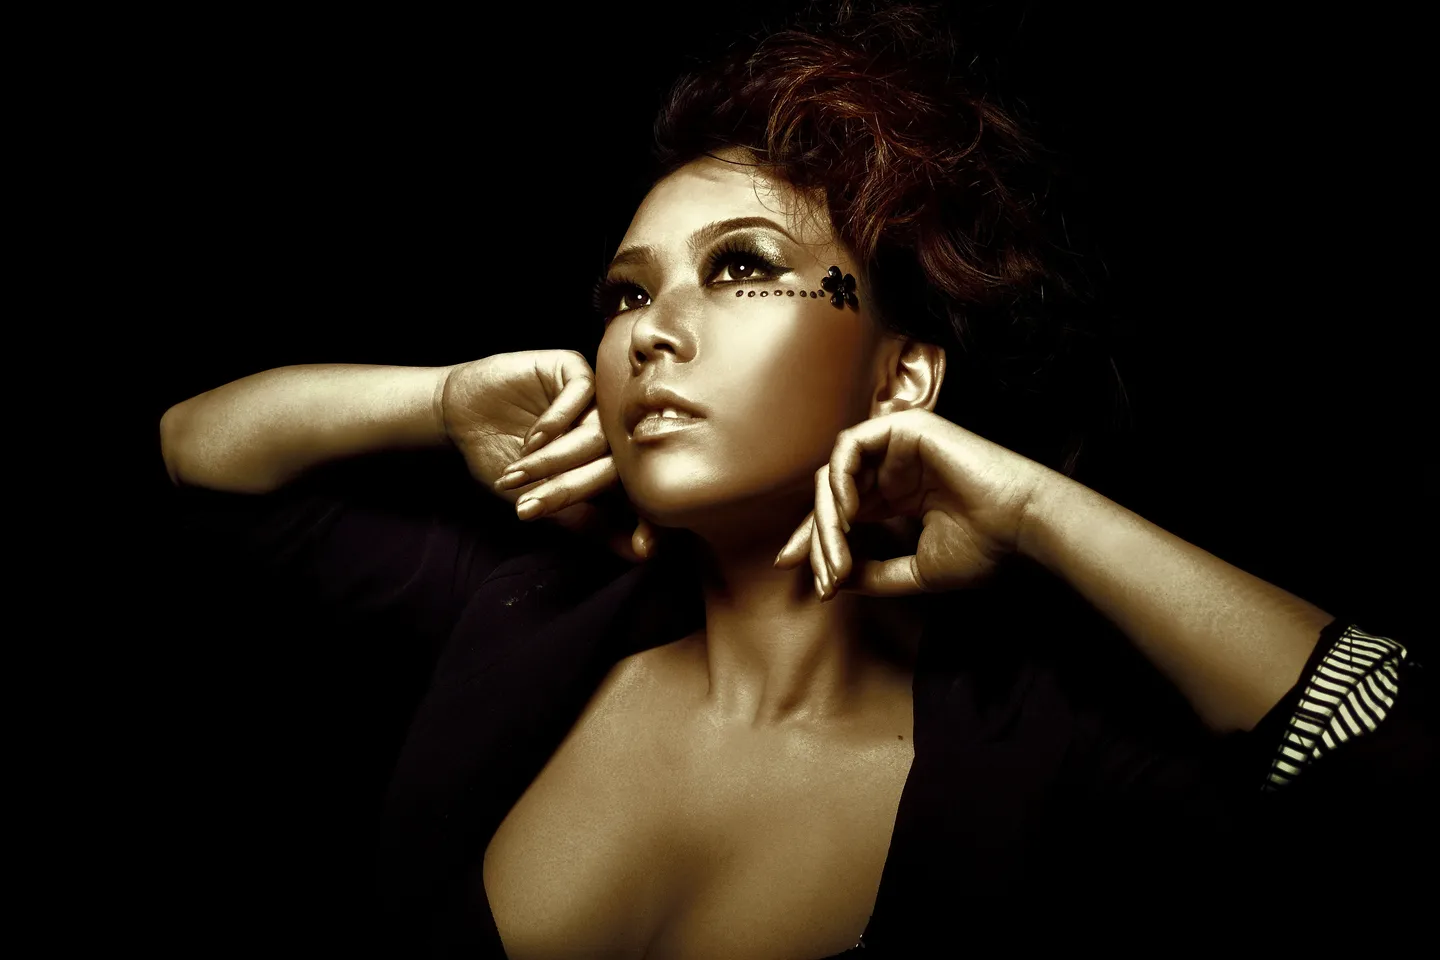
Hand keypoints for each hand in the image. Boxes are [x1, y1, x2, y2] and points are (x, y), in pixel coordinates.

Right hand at [444, 351, 654, 561]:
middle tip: (536, 503)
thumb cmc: (502, 458)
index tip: (644, 547)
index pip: (640, 488)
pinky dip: (557, 421)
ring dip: (556, 459)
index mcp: (611, 462)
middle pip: (615, 464)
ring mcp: (595, 399)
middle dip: (573, 488)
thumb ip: (588, 523)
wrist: (462, 417)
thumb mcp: (541, 500)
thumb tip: (642, 555)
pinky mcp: (574, 369)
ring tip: (522, 470)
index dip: (646, 518)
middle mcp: (610, 430)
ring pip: (597, 433)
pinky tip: (533, 438)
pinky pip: (583, 393)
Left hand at [774, 408, 1054, 599]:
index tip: (797, 571)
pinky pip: (850, 447)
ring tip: (839, 550)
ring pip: (835, 474)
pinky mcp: (904, 427)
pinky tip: (849, 511)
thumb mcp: (916, 570)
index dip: (816, 540)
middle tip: (823, 575)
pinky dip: (839, 478)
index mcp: (900, 496)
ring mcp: (898, 446)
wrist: (1021, 528)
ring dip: (828, 515)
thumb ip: (872, 573)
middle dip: (817, 537)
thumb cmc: (984, 549)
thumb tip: (832, 580)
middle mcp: (895, 468)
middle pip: (832, 494)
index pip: (843, 512)